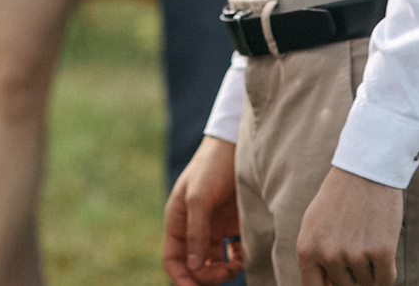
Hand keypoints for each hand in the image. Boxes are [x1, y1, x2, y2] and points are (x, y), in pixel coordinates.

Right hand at [164, 136, 243, 285]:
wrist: (236, 146)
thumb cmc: (211, 167)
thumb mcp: (199, 198)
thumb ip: (196, 234)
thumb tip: (194, 267)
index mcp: (177, 221)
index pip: (173, 260)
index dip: (182, 278)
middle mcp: (194, 228)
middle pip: (195, 266)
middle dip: (208, 276)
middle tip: (228, 272)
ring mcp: (213, 227)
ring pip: (214, 263)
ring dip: (224, 270)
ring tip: (238, 265)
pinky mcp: (232, 225)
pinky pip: (232, 253)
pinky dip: (238, 260)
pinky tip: (244, 255)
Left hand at [295, 166, 400, 284]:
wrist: (365, 171)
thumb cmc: (339, 198)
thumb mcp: (314, 225)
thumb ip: (315, 256)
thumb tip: (324, 285)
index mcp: (307, 249)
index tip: (339, 283)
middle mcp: (328, 255)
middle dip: (352, 274)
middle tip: (356, 248)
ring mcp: (355, 255)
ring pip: (366, 283)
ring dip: (370, 269)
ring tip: (366, 240)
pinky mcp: (381, 252)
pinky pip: (386, 280)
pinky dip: (386, 271)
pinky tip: (382, 250)